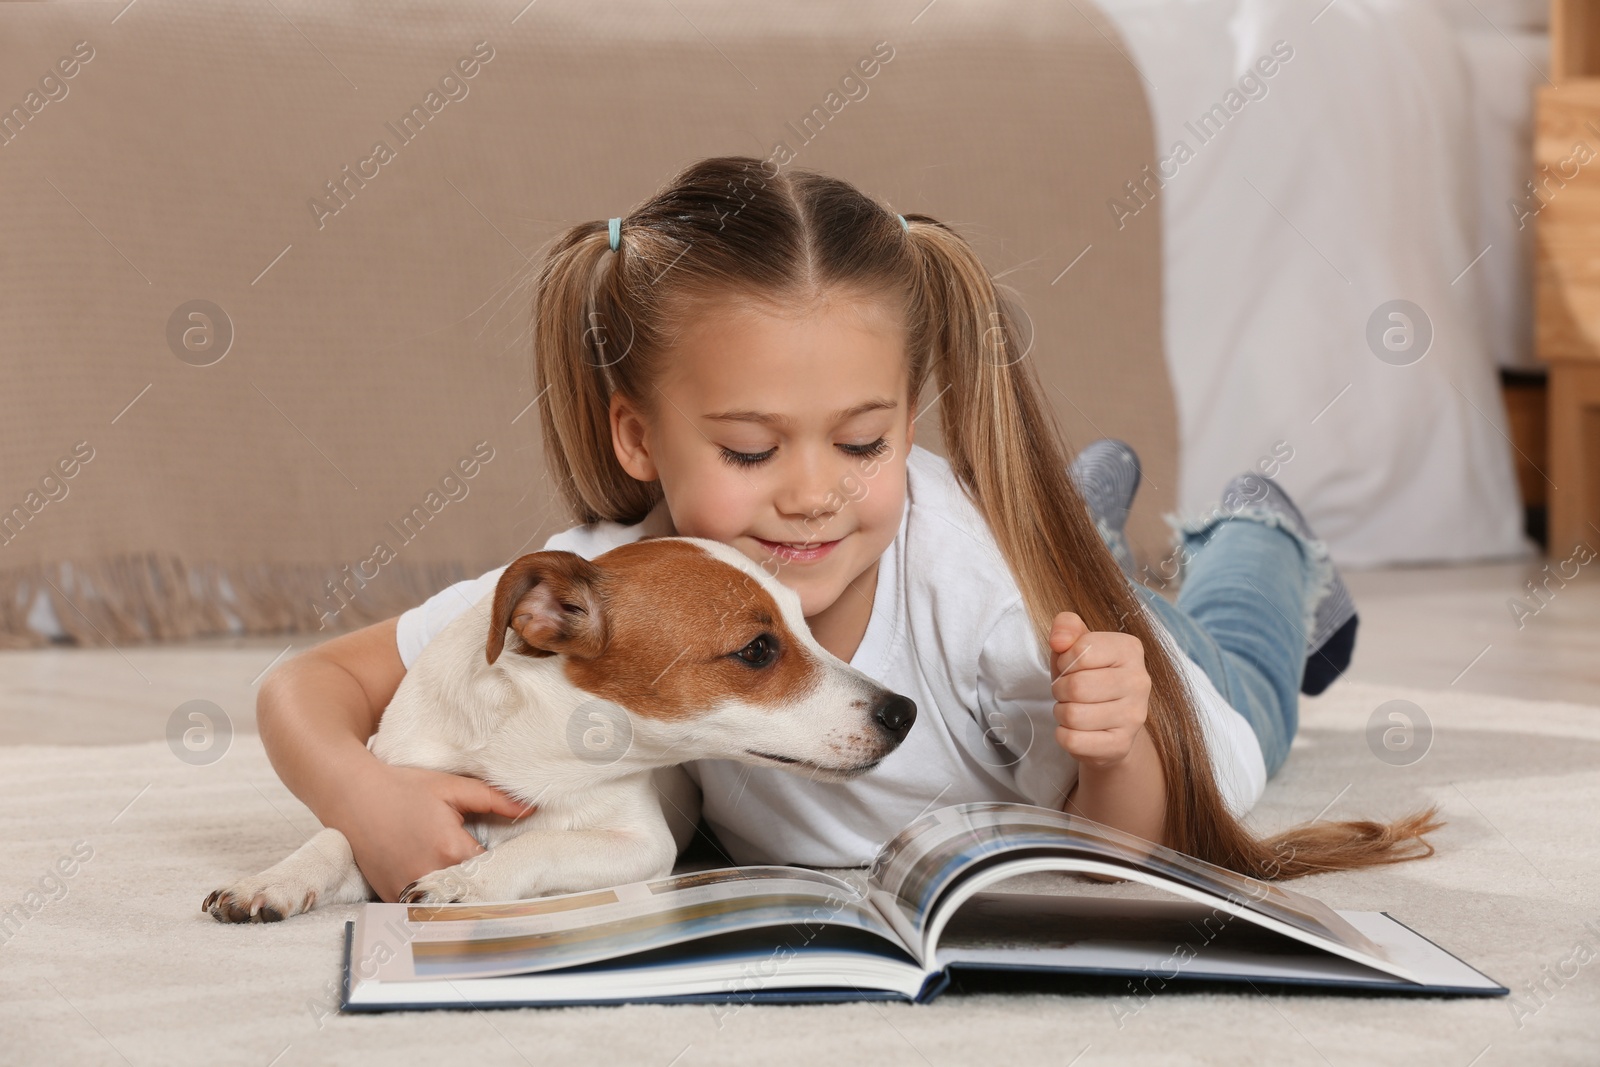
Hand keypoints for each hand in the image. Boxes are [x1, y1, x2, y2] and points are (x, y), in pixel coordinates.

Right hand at [334, 762, 534, 902]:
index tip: (513, 866)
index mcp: (451, 850)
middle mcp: (428, 876)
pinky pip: (420, 909)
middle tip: (498, 882)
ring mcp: (405, 890)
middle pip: (472, 895)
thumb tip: (532, 808)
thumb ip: (495, 799)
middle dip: (486, 890)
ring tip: (470, 888)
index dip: (505, 870)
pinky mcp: (389, 896)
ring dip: (460, 900)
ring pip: (446, 907)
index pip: (494, 874)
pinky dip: (433, 903)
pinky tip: (441, 892)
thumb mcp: (452, 787)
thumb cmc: (402, 787)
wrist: (352, 794)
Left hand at [1049, 611, 1151, 770]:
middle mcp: (1140, 681)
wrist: (1109, 723)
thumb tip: (1059, 640)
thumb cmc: (1087, 677)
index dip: (1065, 660)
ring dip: (1061, 713)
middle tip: (1068, 692)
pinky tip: (1077, 730)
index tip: (1071, 667)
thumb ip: (1066, 627)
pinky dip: (1063, 735)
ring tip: (1074, 709)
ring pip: (1072, 715)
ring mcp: (1135, 716)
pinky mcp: (1122, 745)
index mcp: (1130, 649)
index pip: (1082, 649)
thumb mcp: (1074, 645)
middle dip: (1060, 689)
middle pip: (1076, 686)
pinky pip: (1073, 740)